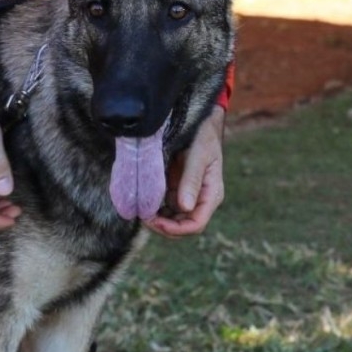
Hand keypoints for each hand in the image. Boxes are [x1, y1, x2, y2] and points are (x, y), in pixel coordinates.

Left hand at [144, 105, 225, 237]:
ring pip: (172, 218)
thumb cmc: (203, 136)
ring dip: (157, 219)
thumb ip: (192, 181)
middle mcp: (199, 199)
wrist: (200, 122)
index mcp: (211, 195)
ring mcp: (187, 195)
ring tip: (140, 211)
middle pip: (182, 225)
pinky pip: (165, 205)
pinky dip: (154, 208)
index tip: (155, 222)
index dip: (176, 229)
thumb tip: (185, 207)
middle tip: (142, 217)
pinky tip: (143, 202)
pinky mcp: (176, 188)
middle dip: (163, 226)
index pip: (196, 223)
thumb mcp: (199, 156)